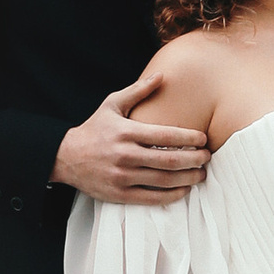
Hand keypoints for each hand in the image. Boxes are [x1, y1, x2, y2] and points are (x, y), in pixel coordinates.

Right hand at [54, 75, 210, 201]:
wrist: (66, 157)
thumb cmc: (94, 129)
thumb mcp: (112, 104)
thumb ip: (138, 91)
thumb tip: (162, 75)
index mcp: (126, 132)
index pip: (165, 135)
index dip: (189, 138)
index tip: (203, 139)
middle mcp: (125, 155)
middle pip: (169, 160)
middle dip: (194, 159)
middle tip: (207, 157)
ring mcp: (122, 176)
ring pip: (164, 180)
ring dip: (188, 178)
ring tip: (201, 174)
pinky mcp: (119, 194)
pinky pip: (152, 198)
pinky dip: (172, 195)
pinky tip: (184, 189)